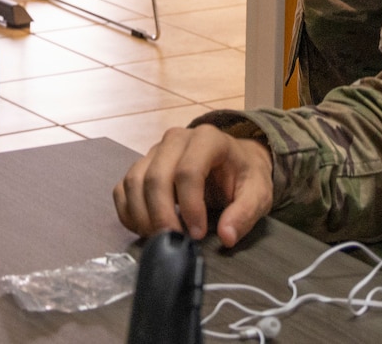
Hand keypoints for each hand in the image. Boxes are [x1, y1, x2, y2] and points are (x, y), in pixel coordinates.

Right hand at [114, 124, 274, 247]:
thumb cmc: (244, 176)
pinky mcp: (142, 165)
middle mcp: (176, 138)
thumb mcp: (258, 193)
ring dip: (141, 215)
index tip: (197, 235)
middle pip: (156, 176)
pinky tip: (144, 229)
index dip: (190, 207)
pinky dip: (128, 212)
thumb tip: (226, 236)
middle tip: (173, 242)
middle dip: (161, 215)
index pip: (188, 171)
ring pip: (134, 181)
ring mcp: (155, 150)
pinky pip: (123, 187)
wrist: (234, 161)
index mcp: (208, 139)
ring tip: (159, 239)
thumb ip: (245, 213)